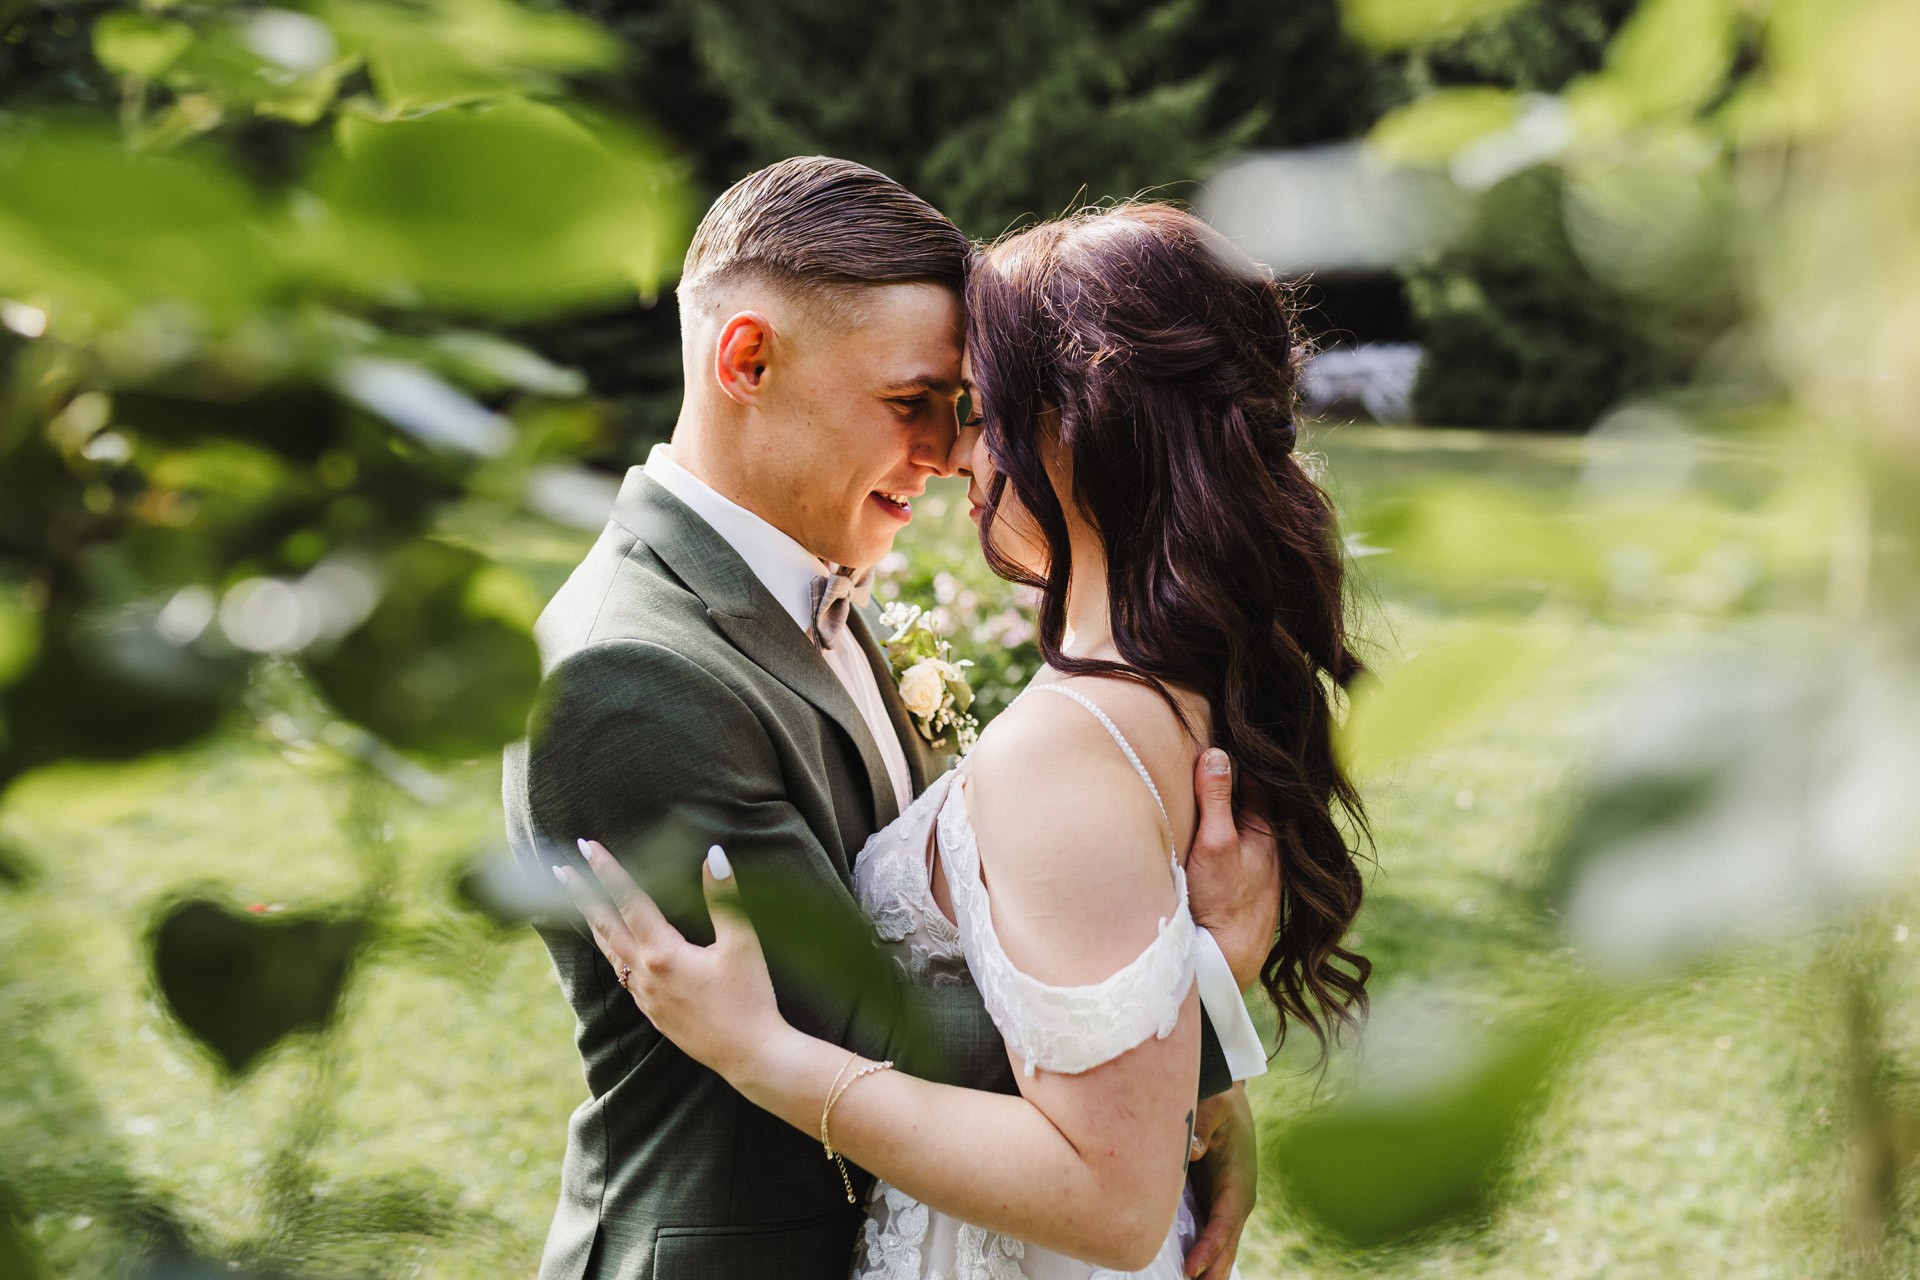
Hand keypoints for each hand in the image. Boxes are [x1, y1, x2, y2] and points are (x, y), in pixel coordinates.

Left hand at [555, 839, 789, 1082]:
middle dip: (582, 894)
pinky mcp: (653, 1013)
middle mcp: (645, 975)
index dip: (607, 871)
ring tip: (578, 902)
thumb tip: (714, 855)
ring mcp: (646, 997)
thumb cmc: (750, 999)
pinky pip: (621, 974)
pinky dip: (610, 951)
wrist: (750, 1056)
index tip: (588, 847)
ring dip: (592, 923)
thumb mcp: (742, 945)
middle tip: (561, 869)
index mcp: (663, 954)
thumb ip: (725, 898)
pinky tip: (614, 948)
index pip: (628, 901)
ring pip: (609, 952)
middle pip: (605, 926)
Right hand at [1184, 750, 1280, 990]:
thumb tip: (1217, 753)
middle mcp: (1272, 844)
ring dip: (1227, 807)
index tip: (1212, 737)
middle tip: (1201, 754)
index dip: (1233, 757)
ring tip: (1201, 784)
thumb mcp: (1213, 843)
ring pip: (1243, 823)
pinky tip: (1208, 829)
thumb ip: (1216, 798)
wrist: (1226, 960)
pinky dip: (1226, 830)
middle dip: (1229, 780)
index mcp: (1269, 828)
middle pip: (1249, 799)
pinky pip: (1239, 843)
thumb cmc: (1220, 901)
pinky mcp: (1249, 882)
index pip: (1254, 777)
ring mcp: (1261, 864)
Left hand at [1185, 1083, 1256, 1279]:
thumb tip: (1194, 1152)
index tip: (1192, 1268)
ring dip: (1212, 1268)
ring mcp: (1228, 1202)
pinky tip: (1194, 1272)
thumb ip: (1203, 1129)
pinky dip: (1206, 1254)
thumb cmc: (1220, 1102)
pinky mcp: (1215, 1200)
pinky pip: (1212, 1233)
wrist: (1228, 1096)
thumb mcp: (1213, 1107)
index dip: (1209, 1247)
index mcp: (1238, 1179)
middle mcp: (1237, 1197)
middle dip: (1213, 1270)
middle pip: (1226, 1242)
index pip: (1224, 1221)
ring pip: (1222, 1243)